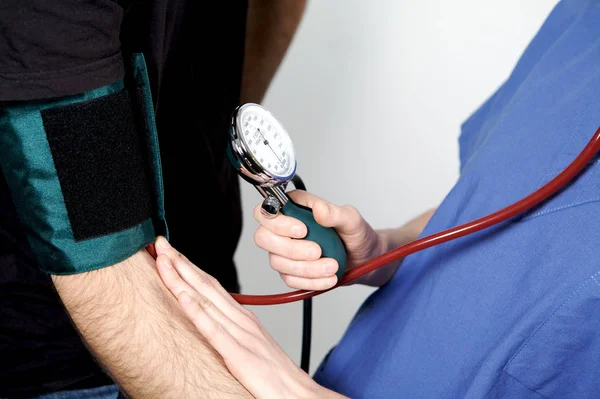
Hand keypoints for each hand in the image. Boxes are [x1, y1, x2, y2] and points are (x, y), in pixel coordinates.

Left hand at [154, 237, 346, 398]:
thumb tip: (215, 324)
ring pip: (206, 300)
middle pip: (206, 286)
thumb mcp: (252, 347)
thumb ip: (234, 333)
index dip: (189, 267)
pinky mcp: (239, 355)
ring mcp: (241, 336)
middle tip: (160, 244)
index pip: (212, 286)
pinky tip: (182, 296)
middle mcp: (241, 321)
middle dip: (181, 264)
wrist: (299, 394)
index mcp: (243, 319)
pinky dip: (196, 310)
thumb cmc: (276, 375)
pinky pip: (213, 330)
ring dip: (182, 278)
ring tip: (164, 260)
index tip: (171, 252)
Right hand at [253, 190, 398, 289]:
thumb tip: (319, 209)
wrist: (364, 259)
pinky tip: (328, 278)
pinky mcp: (290, 271)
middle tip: (318, 251)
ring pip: (277, 262)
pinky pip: (290, 279)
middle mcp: (283, 228)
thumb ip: (335, 213)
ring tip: (332, 266)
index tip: (303, 230)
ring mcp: (284, 251)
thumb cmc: (356, 234)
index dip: (278, 223)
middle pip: (263, 238)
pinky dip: (310, 281)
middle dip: (290, 249)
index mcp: (294, 208)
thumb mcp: (351, 220)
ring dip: (306, 268)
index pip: (266, 211)